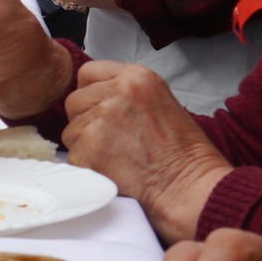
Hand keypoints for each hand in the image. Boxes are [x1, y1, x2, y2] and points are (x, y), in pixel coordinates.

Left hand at [63, 60, 231, 238]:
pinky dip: (86, 166)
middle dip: (85, 120)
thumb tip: (94, 97)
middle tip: (110, 141)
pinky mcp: (90, 146)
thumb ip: (125, 94)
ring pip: (71, 129)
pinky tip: (111, 171)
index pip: (87, 72)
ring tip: (115, 157)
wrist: (190, 187)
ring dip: (84, 145)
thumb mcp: (159, 102)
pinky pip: (72, 155)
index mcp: (137, 77)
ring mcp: (101, 118)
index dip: (90, 93)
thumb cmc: (183, 153)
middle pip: (75, 101)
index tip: (100, 110)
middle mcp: (117, 92)